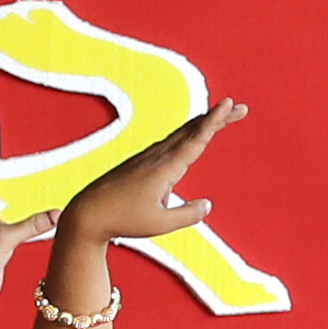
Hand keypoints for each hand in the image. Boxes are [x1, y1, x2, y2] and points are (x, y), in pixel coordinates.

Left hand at [56, 100, 243, 252]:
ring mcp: (148, 157)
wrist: (87, 214)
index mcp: (165, 168)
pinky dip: (186, 134)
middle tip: (240, 108)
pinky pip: (170, 143)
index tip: (229, 104)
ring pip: (181, 134)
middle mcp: (157, 157)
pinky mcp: (141, 162)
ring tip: (221, 116)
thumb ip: (187, 214)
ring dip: (203, 124)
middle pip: (193, 130)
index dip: (214, 121)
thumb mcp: (160, 224)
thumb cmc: (123, 220)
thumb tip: (207, 205)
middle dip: (217, 117)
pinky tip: (191, 134)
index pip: (196, 140)